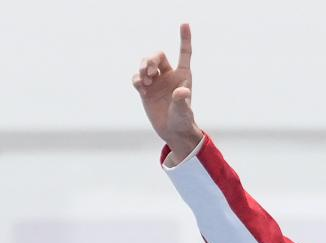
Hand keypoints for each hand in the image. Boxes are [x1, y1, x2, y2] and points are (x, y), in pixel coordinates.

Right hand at [131, 23, 202, 159]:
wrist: (172, 131)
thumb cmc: (182, 120)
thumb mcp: (183, 112)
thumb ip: (182, 101)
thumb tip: (182, 92)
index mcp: (183, 76)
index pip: (184, 53)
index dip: (184, 38)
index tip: (184, 23)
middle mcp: (169, 76)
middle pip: (157, 56)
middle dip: (150, 60)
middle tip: (149, 72)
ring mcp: (156, 82)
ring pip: (145, 65)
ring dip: (142, 69)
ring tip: (145, 82)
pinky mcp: (145, 90)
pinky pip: (137, 78)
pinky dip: (136, 81)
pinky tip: (141, 89)